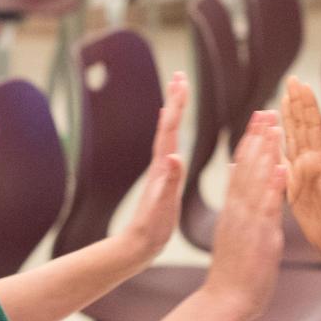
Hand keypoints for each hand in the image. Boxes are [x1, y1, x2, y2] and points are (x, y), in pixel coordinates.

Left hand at [115, 71, 188, 269]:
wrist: (138, 244)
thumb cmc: (152, 227)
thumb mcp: (164, 205)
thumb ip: (170, 180)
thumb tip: (175, 156)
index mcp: (163, 166)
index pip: (170, 128)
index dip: (178, 104)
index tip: (183, 81)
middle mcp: (161, 164)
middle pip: (168, 125)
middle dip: (176, 100)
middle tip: (180, 76)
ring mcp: (161, 171)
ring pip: (168, 134)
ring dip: (174, 113)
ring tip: (178, 97)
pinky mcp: (163, 180)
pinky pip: (169, 149)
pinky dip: (172, 136)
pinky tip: (174, 137)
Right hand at [202, 112, 286, 320]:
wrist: (225, 300)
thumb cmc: (233, 269)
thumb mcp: (232, 228)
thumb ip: (235, 199)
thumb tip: (233, 170)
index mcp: (233, 207)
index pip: (240, 166)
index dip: (250, 140)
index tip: (259, 116)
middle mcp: (237, 209)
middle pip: (246, 166)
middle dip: (257, 137)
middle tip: (266, 109)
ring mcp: (247, 221)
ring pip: (256, 180)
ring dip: (266, 152)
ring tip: (274, 127)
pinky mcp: (260, 236)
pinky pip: (268, 208)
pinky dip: (274, 186)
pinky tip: (283, 167)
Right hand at [281, 77, 320, 262]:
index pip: (313, 128)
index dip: (306, 105)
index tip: (301, 84)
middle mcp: (313, 165)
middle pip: (302, 128)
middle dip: (297, 103)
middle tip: (292, 80)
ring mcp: (304, 176)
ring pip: (293, 140)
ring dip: (288, 119)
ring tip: (283, 99)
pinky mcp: (296, 189)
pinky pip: (283, 161)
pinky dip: (278, 146)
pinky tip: (273, 137)